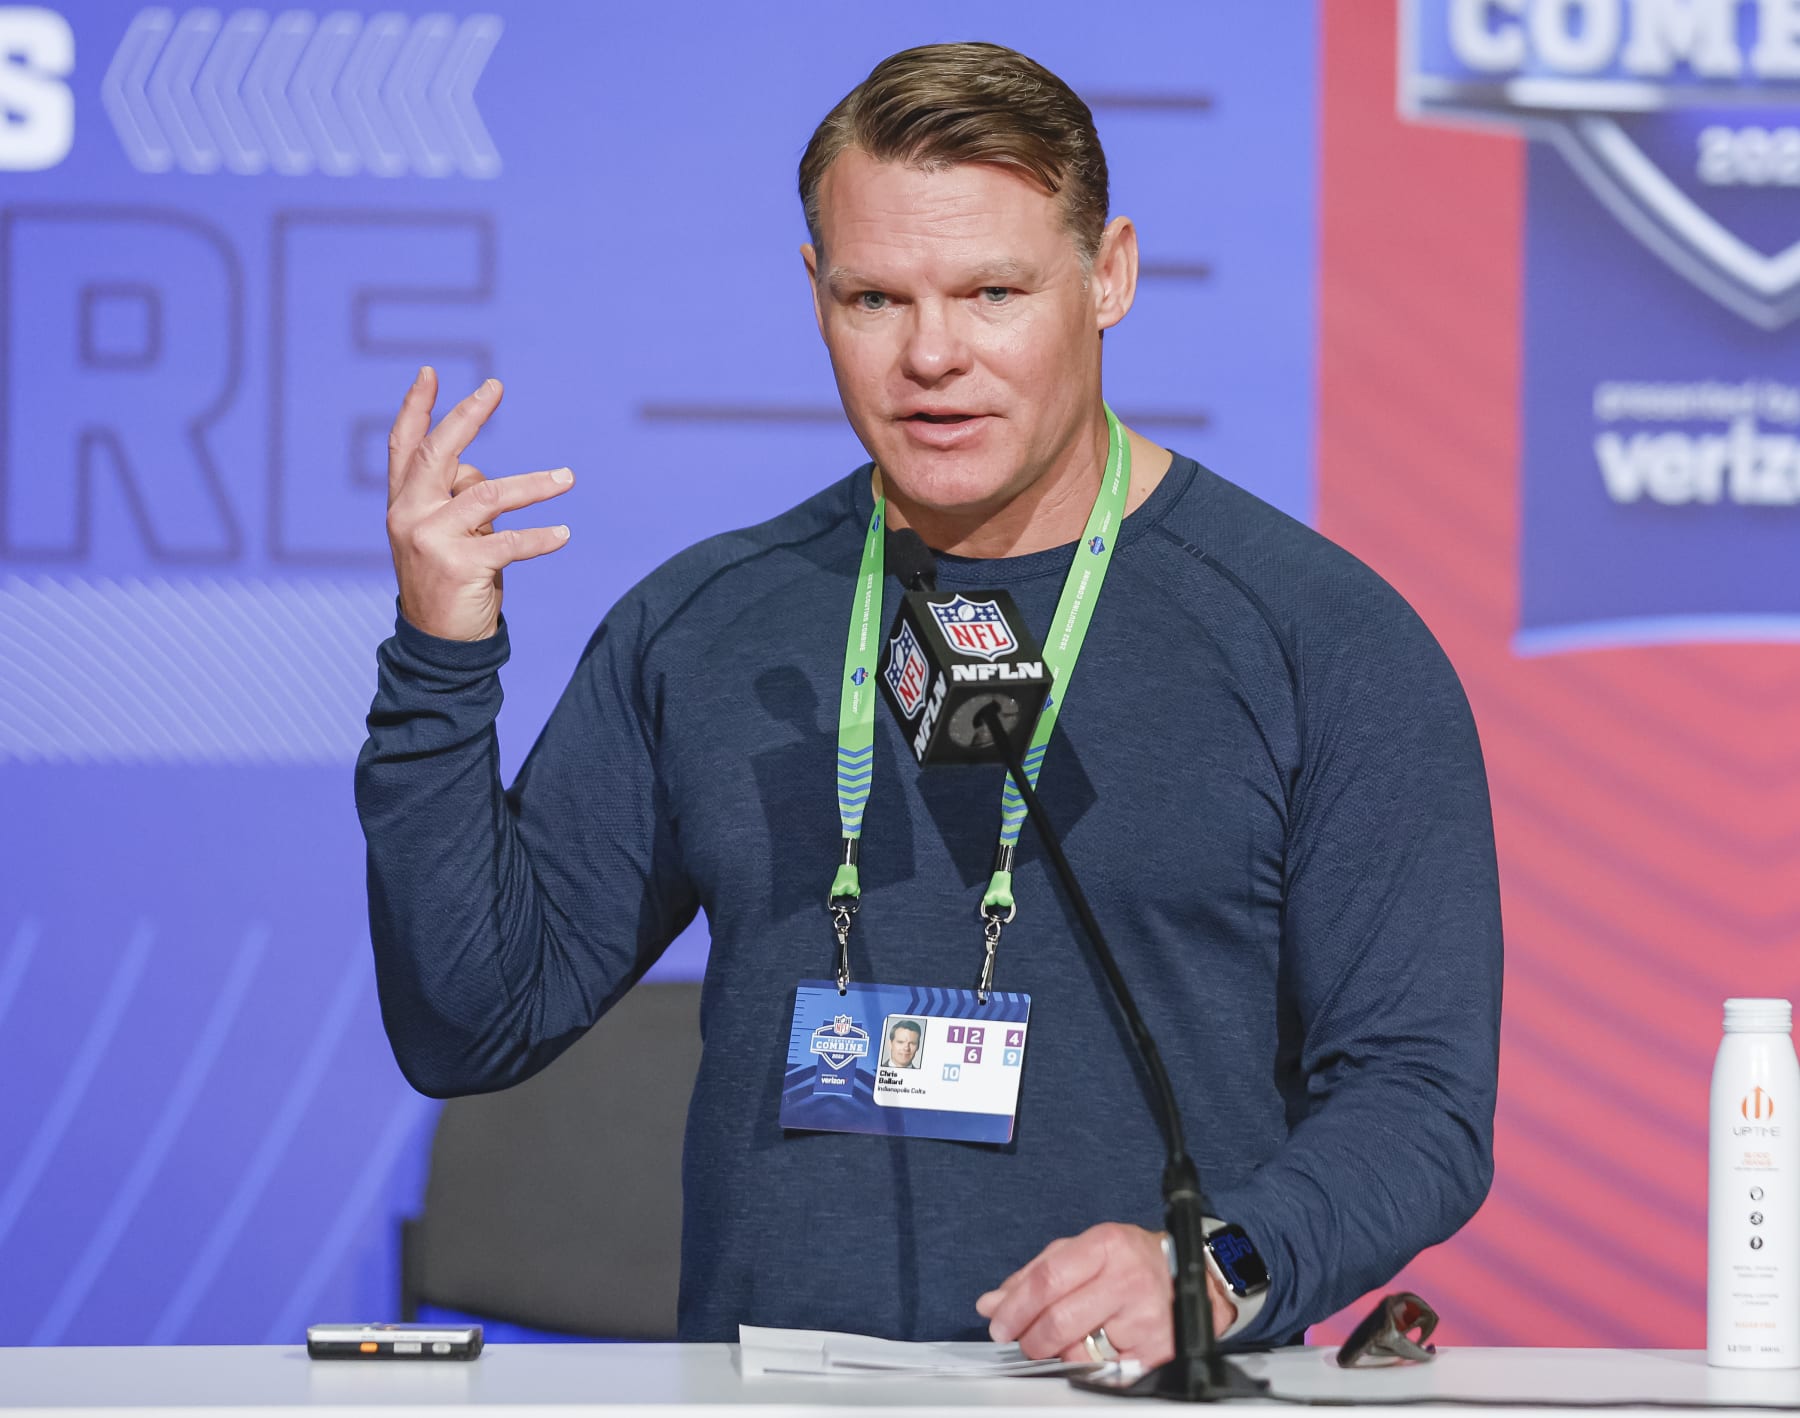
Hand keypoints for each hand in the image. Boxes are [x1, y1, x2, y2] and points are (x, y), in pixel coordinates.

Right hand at [385, 367, 574, 641]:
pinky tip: (563, 533)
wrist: (438, 646)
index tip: (429, 372)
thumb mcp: (443, 535)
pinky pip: (510, 543)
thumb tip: (481, 477)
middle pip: (438, 453)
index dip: (415, 408)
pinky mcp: (458, 567)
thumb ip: (456, 500)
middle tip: (495, 387)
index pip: (404, 447)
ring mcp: (430, 540)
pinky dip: (542, 537)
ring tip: (568, 478)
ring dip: (535, 485)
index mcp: (402, 504)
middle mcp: (409, 516)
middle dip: (467, 416)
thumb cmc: (449, 582)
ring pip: (488, 495)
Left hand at [975, 1223, 1235, 1366]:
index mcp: (1106, 1246)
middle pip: (1059, 1319)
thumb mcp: (1084, 1251)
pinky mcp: (1156, 1353)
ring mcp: (1145, 1318)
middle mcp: (1128, 1280)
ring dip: (1059, 1354)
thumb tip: (993, 1303)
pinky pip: (1103, 1372)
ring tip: (1064, 1341)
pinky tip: (1091, 1350)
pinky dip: (1086, 1367)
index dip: (1016, 1306)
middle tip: (1023, 1341)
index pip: (1048, 1279)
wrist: (1194, 1279)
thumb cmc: (1131, 1262)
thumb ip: (1035, 1275)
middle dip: (1030, 1337)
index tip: (999, 1323)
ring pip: (1078, 1352)